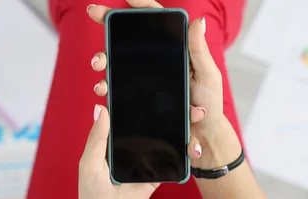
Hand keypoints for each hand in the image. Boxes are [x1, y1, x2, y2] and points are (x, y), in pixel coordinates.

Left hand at [79, 104, 205, 198]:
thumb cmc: (92, 192)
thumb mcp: (89, 163)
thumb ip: (97, 138)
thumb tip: (101, 108)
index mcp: (114, 138)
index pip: (130, 115)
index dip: (144, 101)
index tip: (159, 86)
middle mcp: (132, 145)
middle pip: (155, 124)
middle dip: (173, 112)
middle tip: (188, 101)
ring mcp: (147, 159)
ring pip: (168, 139)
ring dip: (184, 129)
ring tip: (197, 116)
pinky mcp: (157, 173)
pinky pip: (173, 161)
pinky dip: (185, 153)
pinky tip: (194, 144)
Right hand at [88, 0, 239, 169]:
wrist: (203, 133)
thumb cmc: (210, 102)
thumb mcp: (207, 75)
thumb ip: (199, 50)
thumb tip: (198, 21)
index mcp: (176, 47)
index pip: (156, 19)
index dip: (140, 5)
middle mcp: (157, 58)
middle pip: (129, 38)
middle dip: (107, 34)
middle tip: (97, 36)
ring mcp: (146, 75)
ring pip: (118, 62)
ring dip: (104, 62)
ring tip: (99, 69)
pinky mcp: (139, 94)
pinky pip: (118, 86)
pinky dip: (106, 85)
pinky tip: (102, 89)